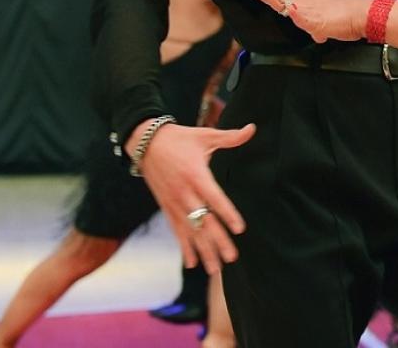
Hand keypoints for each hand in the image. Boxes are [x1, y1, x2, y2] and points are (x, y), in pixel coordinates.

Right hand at [129, 121, 254, 272]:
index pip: (214, 198)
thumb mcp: (205, 135)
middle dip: (217, 241)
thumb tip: (252, 128)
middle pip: (203, 221)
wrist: (145, 142)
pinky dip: (185, 247)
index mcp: (196, 175)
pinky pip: (177, 230)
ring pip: (190, 231)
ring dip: (203, 250)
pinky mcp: (166, 207)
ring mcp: (173, 203)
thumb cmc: (180, 138)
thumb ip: (230, 137)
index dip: (226, 214)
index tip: (239, 229)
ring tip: (215, 269)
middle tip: (232, 257)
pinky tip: (192, 263)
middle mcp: (184, 193)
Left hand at [237, 0, 369, 42]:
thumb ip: (317, 29)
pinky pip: (304, 19)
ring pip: (280, 0)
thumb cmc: (346, 17)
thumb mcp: (326, 25)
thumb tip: (317, 35)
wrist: (363, 15)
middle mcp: (301, 1)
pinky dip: (296, 14)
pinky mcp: (317, 22)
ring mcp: (307, 10)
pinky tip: (290, 10)